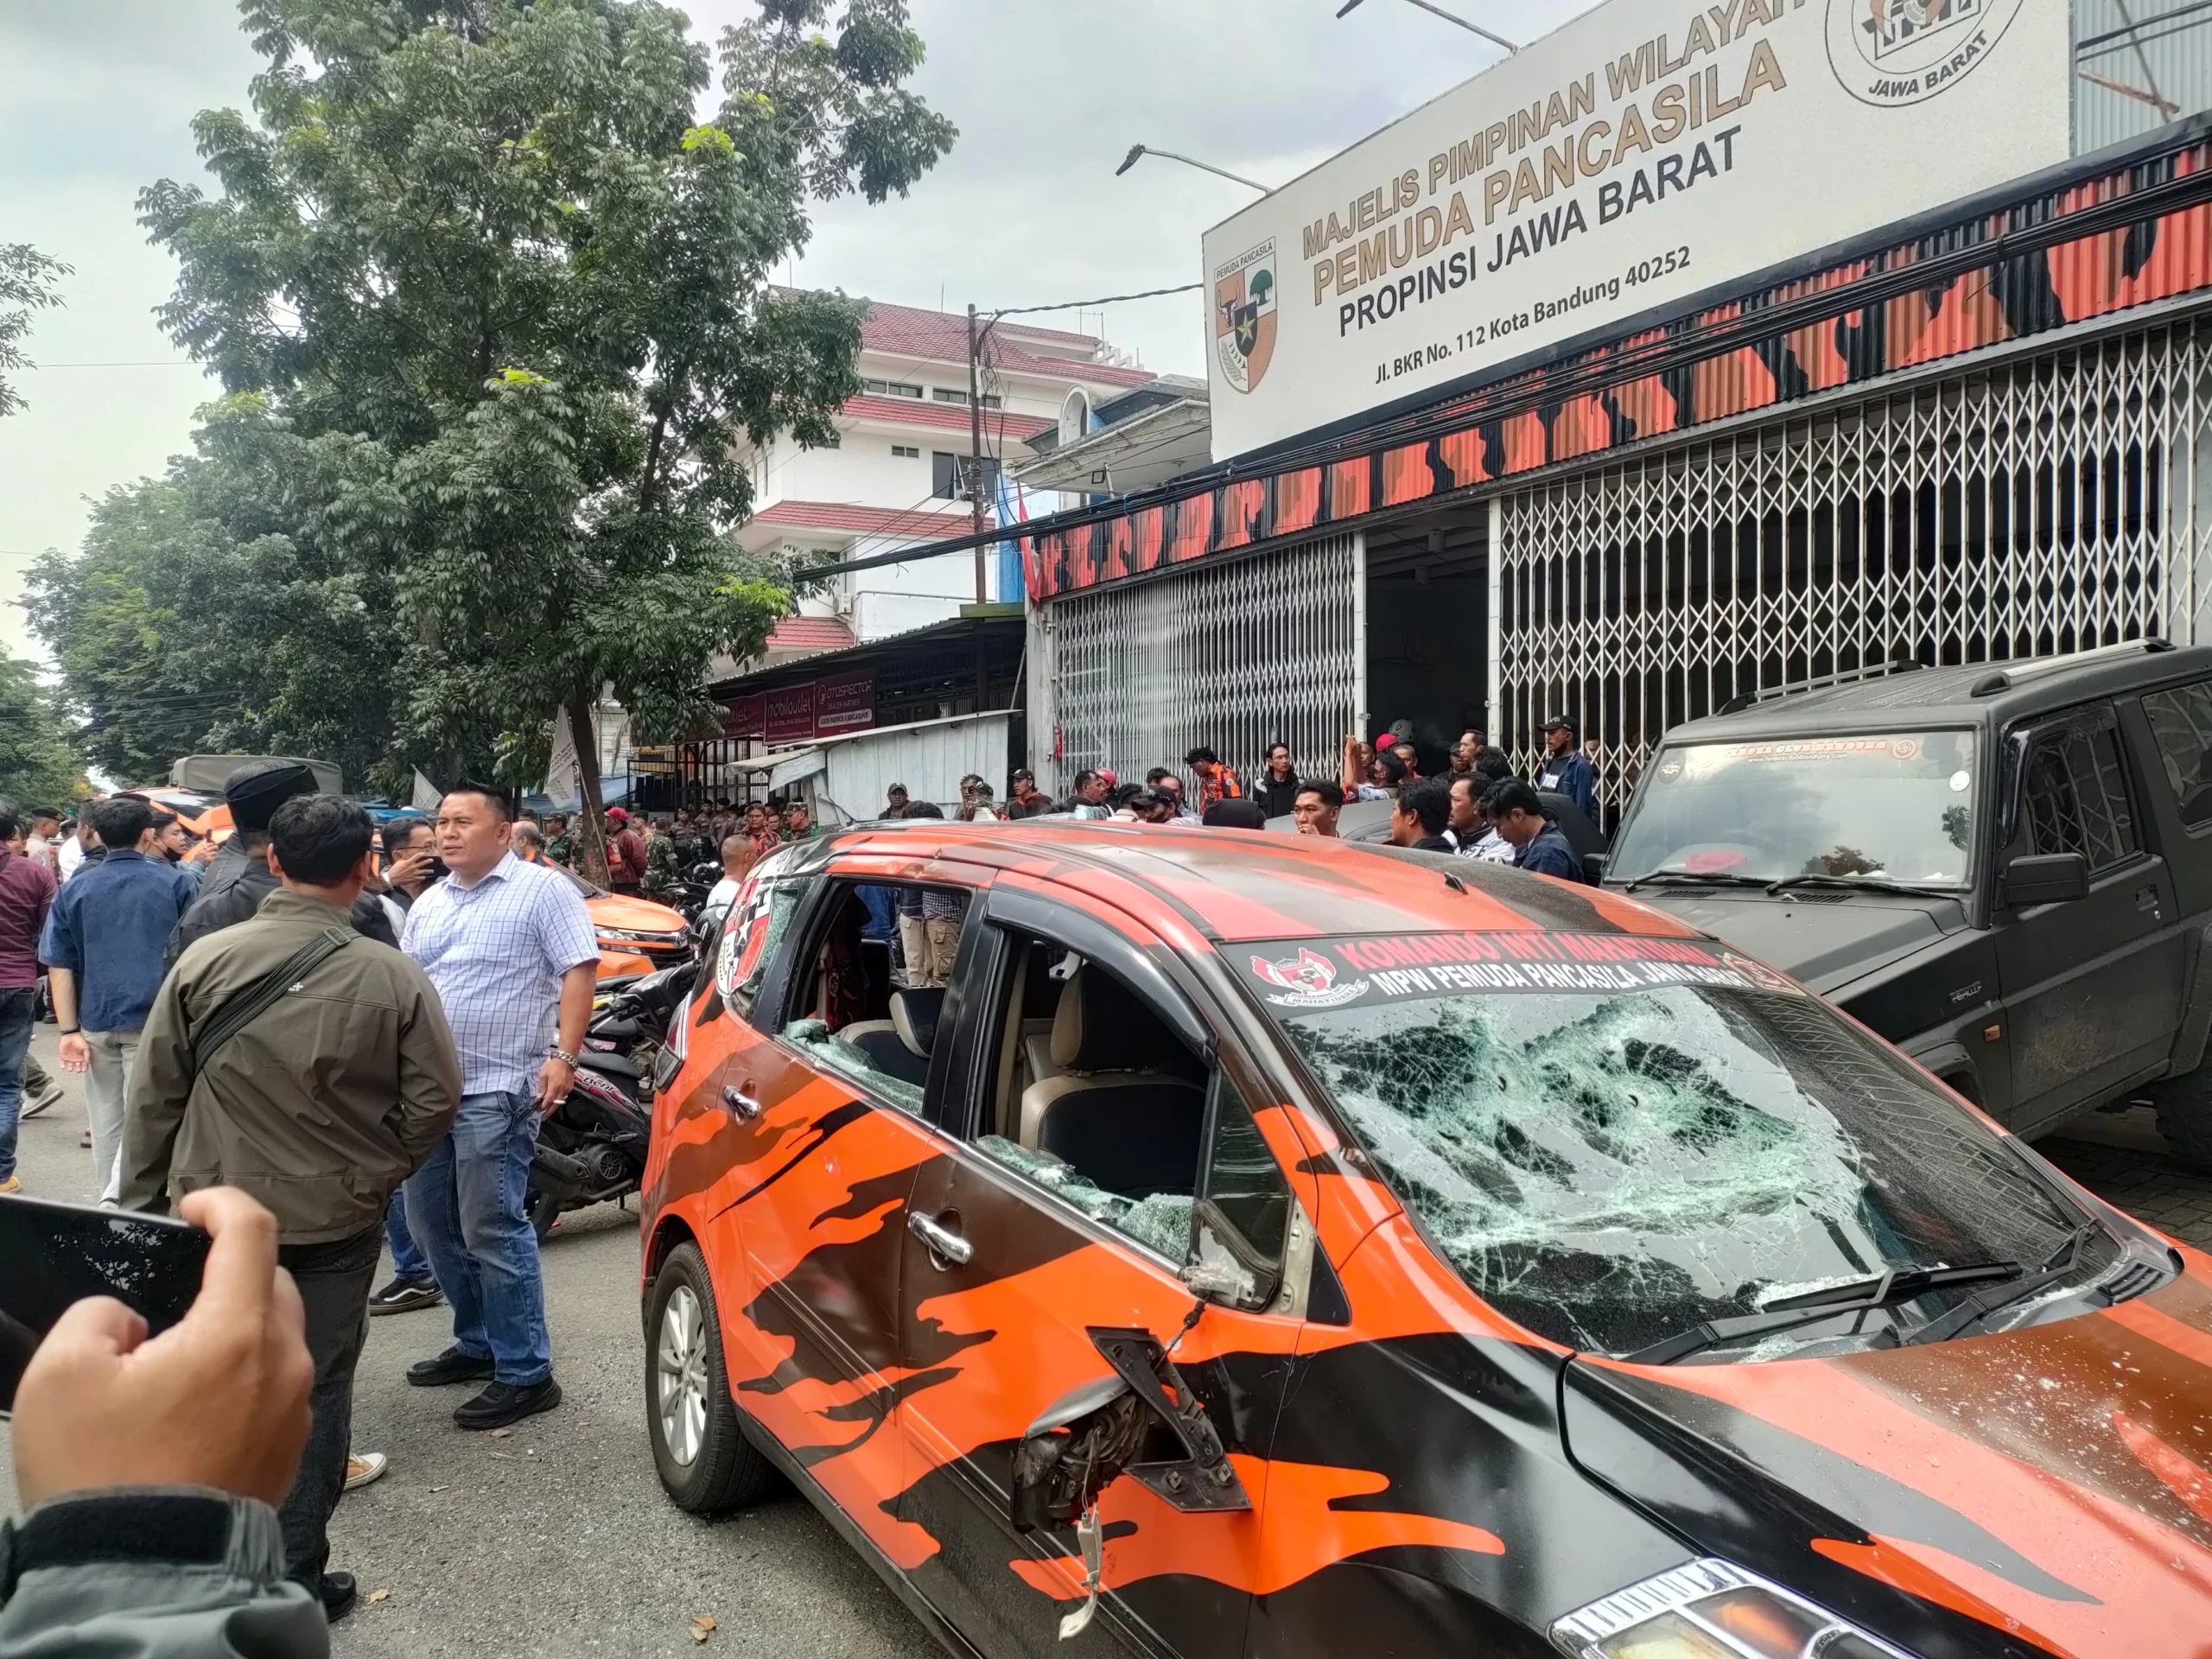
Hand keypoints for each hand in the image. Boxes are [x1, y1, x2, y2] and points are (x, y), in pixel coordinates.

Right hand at [12, 1188, 310, 1507]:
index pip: (253, 1232)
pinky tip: (195, 1404)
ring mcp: (295, 1408)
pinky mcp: (292, 1448)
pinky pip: (276, 1388)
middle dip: (231, 1272)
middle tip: (178, 1289)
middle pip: (272, 1284)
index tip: (193, 1207)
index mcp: (238, 1331)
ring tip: (177, 1357)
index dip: (223, 1203)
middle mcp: (284, 1363)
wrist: (144, 1570)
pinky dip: (244, 1376)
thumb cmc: (102, 1472)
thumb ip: (97, 1317)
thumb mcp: (62, 1375)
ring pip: (277, 1338)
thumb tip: (129, 1321)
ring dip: (236, 1329)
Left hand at [57, 1032, 88, 1072]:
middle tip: (78, 1070)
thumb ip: (87, 1055)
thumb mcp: (86, 1047)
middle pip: (77, 1067)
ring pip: (70, 1066)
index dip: (84, 1068)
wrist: (71, 1036)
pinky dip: (62, 1066)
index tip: (84, 1070)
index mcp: (82, 1057)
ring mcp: (69, 1059)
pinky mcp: (63, 1057)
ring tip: (71, 1068)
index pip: (84, 1065)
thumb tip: (87, 1062)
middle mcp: (76, 1059)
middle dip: (77, 1069)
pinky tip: (63, 1067)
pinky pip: (62, 1063)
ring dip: (70, 1068)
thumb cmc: (80, 1041)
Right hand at [387, 849, 432, 889]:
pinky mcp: (414, 879)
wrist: (392, 878)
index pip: (417, 856)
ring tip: (432, 871)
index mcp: (409, 862)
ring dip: (429, 871)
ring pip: (424, 872)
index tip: (424, 853)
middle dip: (428, 861)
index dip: (421, 854)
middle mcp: (413, 867)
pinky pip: (421, 878)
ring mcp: (414, 873)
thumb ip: (406, 860)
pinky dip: (423, 877)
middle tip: (432, 860)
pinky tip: (424, 877)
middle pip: (423, 863)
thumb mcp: (399, 862)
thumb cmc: (395, 869)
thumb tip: (409, 859)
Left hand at [537, 1055, 574, 1115]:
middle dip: (549, 1112)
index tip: (539, 1110)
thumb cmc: (553, 1066)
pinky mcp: (570, 1088)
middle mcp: (562, 1090)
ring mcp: (567, 1090)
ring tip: (548, 1110)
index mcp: (554, 1087)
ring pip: (560, 1102)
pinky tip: (554, 1101)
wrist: (566, 1060)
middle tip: (544, 1117)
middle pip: (555, 1105)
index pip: (549, 1101)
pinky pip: (564, 1096)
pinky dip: (559, 1100)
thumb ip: (542, 1087)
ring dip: (554, 1107)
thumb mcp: (543, 1075)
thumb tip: (540, 1097)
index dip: (544, 1107)